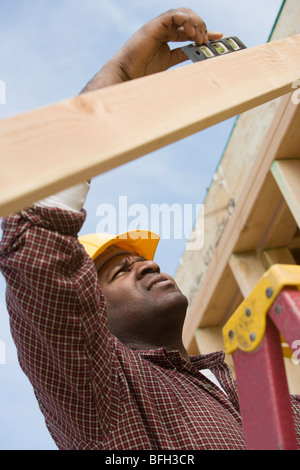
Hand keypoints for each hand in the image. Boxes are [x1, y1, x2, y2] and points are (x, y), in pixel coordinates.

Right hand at [82, 8, 221, 91]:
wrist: (126, 76)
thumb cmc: (141, 74)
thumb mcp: (168, 64)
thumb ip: (181, 56)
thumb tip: (197, 56)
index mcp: (165, 39)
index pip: (189, 31)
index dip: (205, 32)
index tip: (219, 37)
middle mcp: (162, 30)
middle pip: (188, 19)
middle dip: (201, 27)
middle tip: (207, 41)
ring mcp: (158, 27)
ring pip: (183, 14)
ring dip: (196, 23)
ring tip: (200, 37)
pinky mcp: (154, 26)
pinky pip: (174, 15)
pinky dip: (186, 21)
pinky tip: (191, 33)